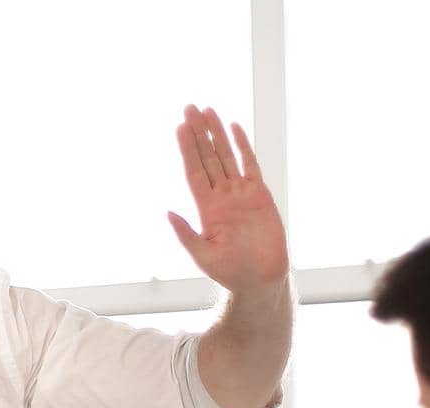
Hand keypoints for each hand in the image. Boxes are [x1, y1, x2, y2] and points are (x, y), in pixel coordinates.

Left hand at [169, 105, 288, 296]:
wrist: (261, 278)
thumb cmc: (231, 272)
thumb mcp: (203, 255)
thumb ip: (186, 234)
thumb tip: (168, 213)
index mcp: (206, 209)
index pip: (194, 171)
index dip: (187, 149)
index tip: (180, 127)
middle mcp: (221, 197)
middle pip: (207, 158)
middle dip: (198, 133)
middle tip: (189, 108)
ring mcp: (240, 194)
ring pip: (226, 156)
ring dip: (216, 134)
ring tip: (207, 111)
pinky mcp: (259, 195)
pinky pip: (249, 165)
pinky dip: (242, 146)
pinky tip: (234, 128)